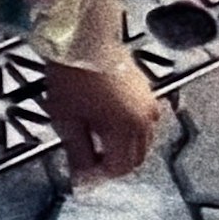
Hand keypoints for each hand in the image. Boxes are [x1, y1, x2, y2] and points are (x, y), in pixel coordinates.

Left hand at [45, 59, 164, 183]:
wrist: (85, 40)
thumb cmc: (73, 76)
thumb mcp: (68, 122)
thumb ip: (78, 154)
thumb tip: (81, 179)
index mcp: (128, 128)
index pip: (120, 168)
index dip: (98, 176)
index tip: (80, 175)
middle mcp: (146, 118)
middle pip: (135, 159)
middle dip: (111, 166)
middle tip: (86, 165)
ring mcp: (150, 104)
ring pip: (142, 143)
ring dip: (121, 151)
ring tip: (93, 146)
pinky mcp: (147, 93)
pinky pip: (144, 124)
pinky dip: (128, 134)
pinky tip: (105, 128)